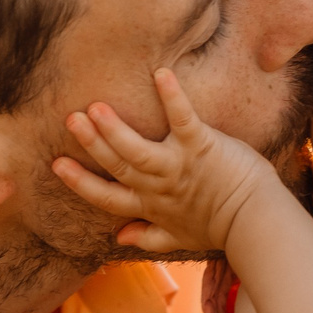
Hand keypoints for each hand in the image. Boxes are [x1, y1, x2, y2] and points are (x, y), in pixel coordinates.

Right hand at [51, 68, 281, 254]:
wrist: (255, 222)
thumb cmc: (218, 228)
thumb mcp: (177, 238)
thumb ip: (146, 237)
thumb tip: (117, 237)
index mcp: (149, 205)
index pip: (106, 196)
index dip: (80, 182)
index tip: (56, 164)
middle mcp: (158, 186)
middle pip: (117, 165)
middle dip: (91, 144)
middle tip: (70, 120)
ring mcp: (178, 165)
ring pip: (137, 148)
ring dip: (115, 129)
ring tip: (95, 107)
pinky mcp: (201, 146)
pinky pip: (183, 118)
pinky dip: (172, 97)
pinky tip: (160, 74)